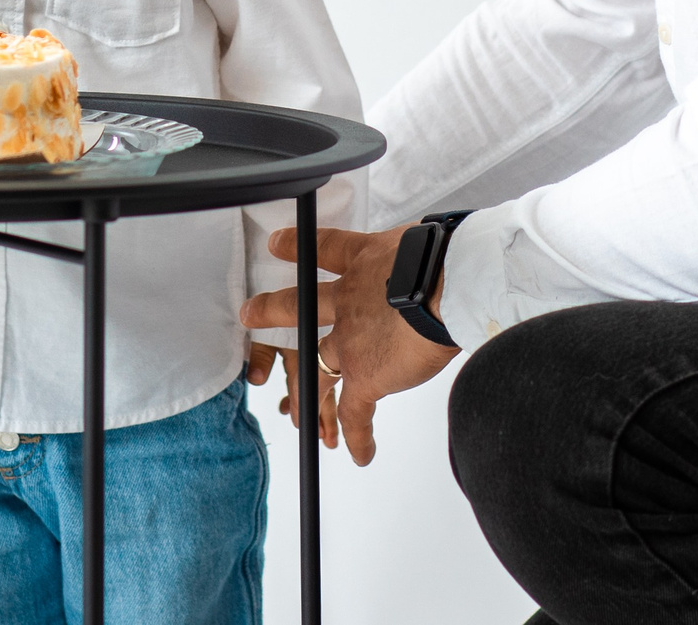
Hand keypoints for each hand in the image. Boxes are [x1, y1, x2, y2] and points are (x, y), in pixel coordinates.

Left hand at [238, 223, 458, 465]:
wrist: (444, 285)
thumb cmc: (445, 260)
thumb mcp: (426, 245)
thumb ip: (422, 257)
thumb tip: (448, 257)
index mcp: (364, 261)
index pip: (327, 249)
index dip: (298, 247)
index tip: (276, 243)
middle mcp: (348, 299)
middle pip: (301, 306)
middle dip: (273, 310)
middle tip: (249, 313)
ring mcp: (349, 340)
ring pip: (316, 366)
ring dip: (303, 391)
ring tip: (292, 411)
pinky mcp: (364, 375)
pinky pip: (354, 411)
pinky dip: (357, 435)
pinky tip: (356, 453)